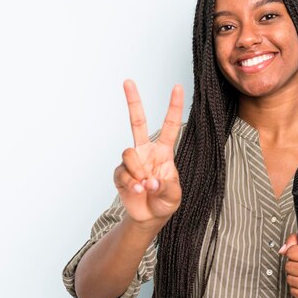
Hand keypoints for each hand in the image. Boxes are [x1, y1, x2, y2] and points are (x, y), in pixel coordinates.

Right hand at [113, 79, 183, 226]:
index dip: (174, 106)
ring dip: (138, 172)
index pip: (170, 125)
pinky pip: (122, 172)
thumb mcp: (174, 195)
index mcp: (164, 151)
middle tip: (127, 80)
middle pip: (137, 121)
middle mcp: (146, 151)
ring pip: (129, 153)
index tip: (177, 87)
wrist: (149, 217)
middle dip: (133, 101)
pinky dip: (131, 183)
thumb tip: (149, 181)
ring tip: (146, 186)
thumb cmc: (165, 202)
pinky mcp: (120, 173)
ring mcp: (132, 161)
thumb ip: (166, 187)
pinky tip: (138, 191)